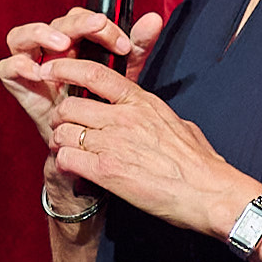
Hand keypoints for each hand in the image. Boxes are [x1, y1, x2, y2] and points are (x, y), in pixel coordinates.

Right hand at [0, 7, 158, 151]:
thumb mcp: (122, 75)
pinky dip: (19, 65)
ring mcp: (29, 63)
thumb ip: (137, 48)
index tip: (124, 44)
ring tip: (63, 44)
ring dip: (41, 34)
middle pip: (56, 23)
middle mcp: (49, 47)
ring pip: (22, 36)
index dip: (101, 25)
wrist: (83, 141)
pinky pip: (6, 68)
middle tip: (98, 27)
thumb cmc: (97, 103)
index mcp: (74, 41)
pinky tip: (38, 72)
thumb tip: (155, 18)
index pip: (82, 19)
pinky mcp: (16, 83)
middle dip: (78, 25)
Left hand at [44, 43, 256, 235]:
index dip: (66, 68)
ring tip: (68, 152)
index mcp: (141, 102)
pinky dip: (63, 164)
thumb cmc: (200, 163)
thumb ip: (156, 115)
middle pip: (69, 105)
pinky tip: (74, 169)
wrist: (209, 192)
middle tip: (63, 129)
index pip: (94, 73)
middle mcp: (124, 118)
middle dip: (59, 118)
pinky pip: (67, 159)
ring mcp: (113, 144)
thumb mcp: (179, 124)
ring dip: (59, 143)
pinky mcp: (107, 172)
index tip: (52, 70)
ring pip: (63, 133)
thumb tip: (153, 117)